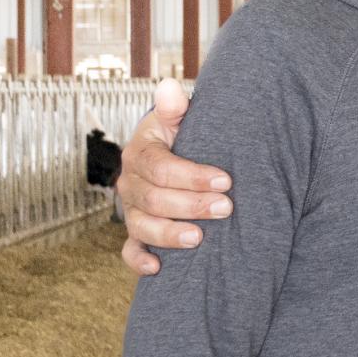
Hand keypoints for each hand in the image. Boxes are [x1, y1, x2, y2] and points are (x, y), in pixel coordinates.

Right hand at [118, 78, 233, 275]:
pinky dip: (140, 262)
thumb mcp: (180, 119)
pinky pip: (130, 252)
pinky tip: (158, 269)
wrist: (177, 158)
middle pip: (154, 199)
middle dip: (192, 205)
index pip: (161, 168)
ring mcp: (133, 211)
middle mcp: (131, 183)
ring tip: (200, 238)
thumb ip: (176, 109)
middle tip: (227, 208)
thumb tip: (170, 88)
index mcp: (140, 153)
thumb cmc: (185, 138)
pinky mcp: (137, 234)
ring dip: (170, 234)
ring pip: (143, 227)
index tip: (225, 180)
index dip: (192, 176)